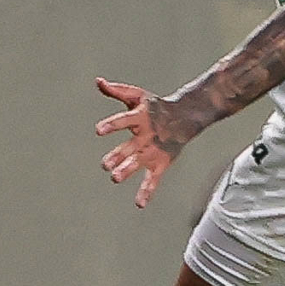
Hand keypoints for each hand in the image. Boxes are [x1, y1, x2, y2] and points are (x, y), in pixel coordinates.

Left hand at [95, 77, 184, 207]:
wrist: (186, 117)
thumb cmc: (156, 106)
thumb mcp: (137, 96)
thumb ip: (116, 91)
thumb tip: (98, 81)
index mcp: (140, 117)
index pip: (124, 120)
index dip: (112, 125)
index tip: (99, 130)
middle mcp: (147, 135)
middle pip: (130, 147)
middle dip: (118, 156)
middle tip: (106, 164)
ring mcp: (153, 150)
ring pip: (140, 163)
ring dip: (128, 170)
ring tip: (115, 178)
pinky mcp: (160, 163)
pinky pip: (153, 179)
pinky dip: (147, 191)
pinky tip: (140, 204)